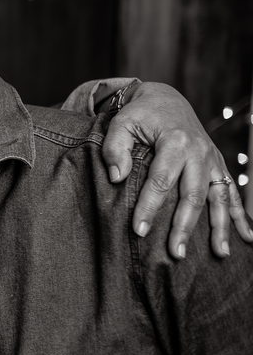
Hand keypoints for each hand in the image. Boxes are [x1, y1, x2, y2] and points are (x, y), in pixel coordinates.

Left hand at [102, 82, 252, 258]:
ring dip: (220, 227)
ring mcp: (212, 160)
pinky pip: (232, 193)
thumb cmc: (141, 114)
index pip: (161, 180)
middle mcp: (199, 153)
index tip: (138, 231)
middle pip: (193, 195)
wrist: (166, 100)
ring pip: (219, 197)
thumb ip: (115, 148)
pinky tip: (247, 237)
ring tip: (219, 254)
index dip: (149, 207)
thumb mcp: (121, 123)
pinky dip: (240, 215)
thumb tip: (117, 177)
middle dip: (185, 226)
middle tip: (176, 252)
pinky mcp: (218, 166)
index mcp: (175, 141)